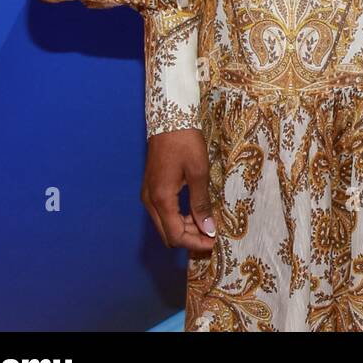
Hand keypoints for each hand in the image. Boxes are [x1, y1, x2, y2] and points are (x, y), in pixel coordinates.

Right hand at [141, 128, 219, 252]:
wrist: (169, 118)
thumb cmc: (185, 142)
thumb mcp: (198, 172)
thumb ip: (201, 203)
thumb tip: (209, 229)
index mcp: (161, 199)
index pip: (175, 235)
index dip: (195, 244)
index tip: (214, 243)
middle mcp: (150, 201)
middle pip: (168, 234)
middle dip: (190, 239)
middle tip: (212, 236)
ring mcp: (148, 194)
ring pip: (165, 225)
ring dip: (185, 229)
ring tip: (208, 223)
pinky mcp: (152, 188)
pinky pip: (164, 213)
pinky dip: (179, 218)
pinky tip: (196, 212)